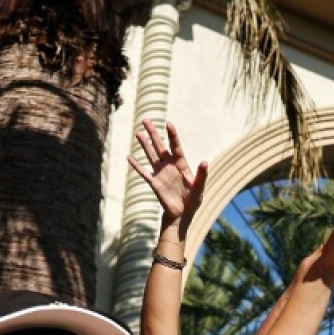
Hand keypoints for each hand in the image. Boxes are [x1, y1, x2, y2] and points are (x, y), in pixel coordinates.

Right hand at [129, 120, 207, 235]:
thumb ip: (201, 175)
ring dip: (144, 145)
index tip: (168, 123)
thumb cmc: (193, 200)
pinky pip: (143, 172)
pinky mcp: (154, 183)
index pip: (176, 147)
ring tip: (138, 133)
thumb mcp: (199, 187)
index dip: (172, 135)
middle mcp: (169, 166)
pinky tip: (129, 157)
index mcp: (181, 165)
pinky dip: (136, 165)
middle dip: (153, 133)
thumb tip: (204, 162)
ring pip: (151, 155)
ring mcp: (160, 173)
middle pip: (160, 146)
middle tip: (146, 120)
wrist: (182, 214)